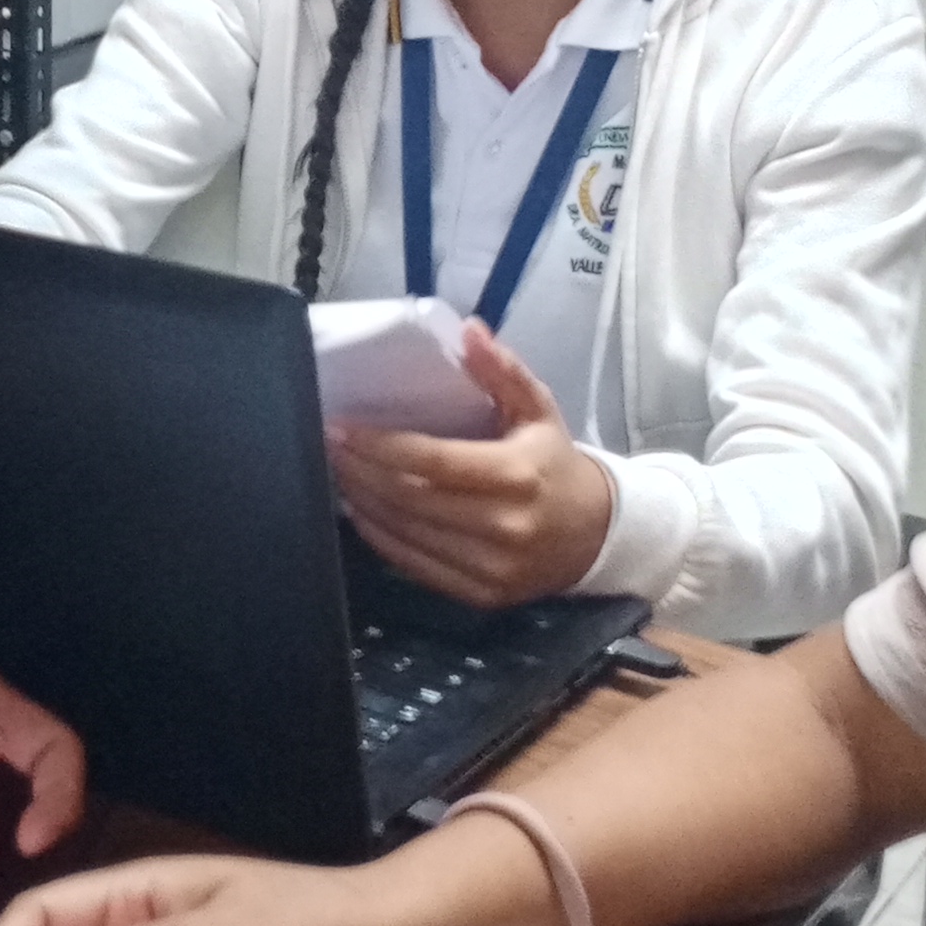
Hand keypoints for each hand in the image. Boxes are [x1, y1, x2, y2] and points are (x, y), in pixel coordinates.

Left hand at [329, 322, 615, 605]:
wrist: (596, 533)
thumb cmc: (554, 463)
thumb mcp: (537, 408)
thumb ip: (501, 370)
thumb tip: (469, 330)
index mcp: (516, 475)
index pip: (432, 461)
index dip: (380, 446)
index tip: (341, 427)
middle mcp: (503, 527)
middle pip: (410, 499)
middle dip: (360, 471)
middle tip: (329, 446)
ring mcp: (491, 568)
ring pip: (406, 536)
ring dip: (363, 503)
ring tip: (340, 473)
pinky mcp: (481, 596)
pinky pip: (416, 568)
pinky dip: (381, 539)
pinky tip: (362, 513)